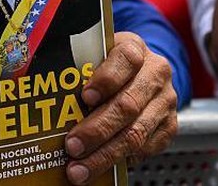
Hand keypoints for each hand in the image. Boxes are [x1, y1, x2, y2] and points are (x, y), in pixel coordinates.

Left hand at [63, 32, 177, 183]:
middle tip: (72, 146)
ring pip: (136, 132)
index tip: (85, 97)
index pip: (125, 59)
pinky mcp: (169, 126)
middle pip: (127, 104)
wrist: (140, 71)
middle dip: (97, 130)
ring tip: (80, 168)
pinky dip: (121, 161)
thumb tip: (48, 95)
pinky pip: (146, 148)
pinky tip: (100, 168)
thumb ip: (80, 69)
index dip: (105, 79)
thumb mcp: (95, 55)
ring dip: (105, 154)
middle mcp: (155, 73)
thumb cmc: (108, 65)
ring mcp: (165, 101)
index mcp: (134, 48)